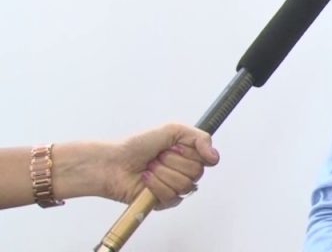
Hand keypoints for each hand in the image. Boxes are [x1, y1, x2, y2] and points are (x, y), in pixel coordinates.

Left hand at [103, 122, 219, 209]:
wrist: (114, 162)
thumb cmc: (138, 145)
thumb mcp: (173, 130)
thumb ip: (200, 138)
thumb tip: (215, 157)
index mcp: (189, 155)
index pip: (206, 159)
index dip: (189, 152)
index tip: (174, 146)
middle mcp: (184, 171)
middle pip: (196, 172)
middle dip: (173, 161)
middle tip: (158, 156)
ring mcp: (175, 188)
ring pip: (184, 185)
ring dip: (163, 173)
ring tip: (150, 167)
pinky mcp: (164, 202)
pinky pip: (171, 196)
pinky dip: (156, 185)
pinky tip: (146, 179)